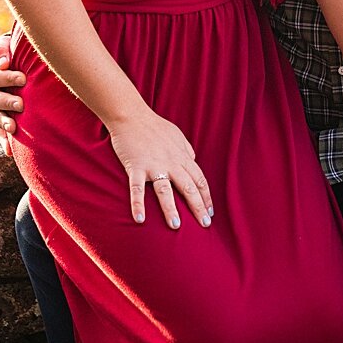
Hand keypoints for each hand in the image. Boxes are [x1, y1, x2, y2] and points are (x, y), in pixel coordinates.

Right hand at [0, 32, 24, 152]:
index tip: (23, 78)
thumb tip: (3, 62)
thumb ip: (2, 51)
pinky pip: (0, 130)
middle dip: (6, 102)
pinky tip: (10, 151)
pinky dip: (4, 140)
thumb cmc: (12, 49)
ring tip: (14, 127)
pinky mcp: (2, 116)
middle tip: (21, 104)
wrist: (17, 57)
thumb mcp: (3, 45)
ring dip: (3, 122)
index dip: (6, 78)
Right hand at [107, 110, 213, 228]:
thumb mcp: (177, 136)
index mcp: (183, 157)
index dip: (206, 197)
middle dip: (198, 207)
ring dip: (171, 209)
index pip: (199, 180)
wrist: (132, 116)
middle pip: (189, 187)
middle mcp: (172, 162)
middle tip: (204, 225)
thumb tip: (193, 160)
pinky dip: (138, 204)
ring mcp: (154, 165)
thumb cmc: (155, 126)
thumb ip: (186, 151)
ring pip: (165, 190)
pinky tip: (140, 219)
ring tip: (176, 226)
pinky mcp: (136, 166)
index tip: (210, 212)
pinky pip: (137, 188)